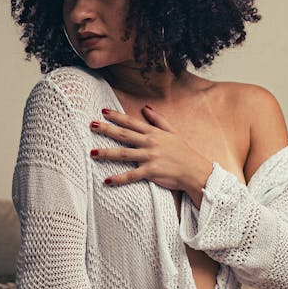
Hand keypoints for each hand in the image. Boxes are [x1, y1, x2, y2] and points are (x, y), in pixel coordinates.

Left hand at [90, 106, 212, 205]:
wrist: (195, 170)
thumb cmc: (184, 152)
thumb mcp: (172, 132)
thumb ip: (158, 120)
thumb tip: (146, 107)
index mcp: (153, 133)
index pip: (131, 122)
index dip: (116, 116)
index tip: (103, 111)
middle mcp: (149, 143)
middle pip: (124, 134)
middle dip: (106, 129)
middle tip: (91, 125)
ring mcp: (150, 157)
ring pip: (124, 154)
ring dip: (106, 153)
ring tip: (92, 152)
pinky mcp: (151, 172)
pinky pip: (131, 175)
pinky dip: (119, 178)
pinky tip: (106, 181)